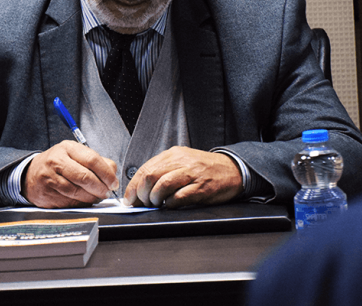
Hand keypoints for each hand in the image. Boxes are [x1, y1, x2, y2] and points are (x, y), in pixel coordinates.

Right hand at [23, 140, 118, 207]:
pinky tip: (85, 201)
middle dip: (100, 188)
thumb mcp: (75, 155)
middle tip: (107, 192)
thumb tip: (112, 174)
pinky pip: (69, 201)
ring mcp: (49, 177)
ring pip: (77, 191)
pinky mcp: (47, 193)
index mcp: (68, 148)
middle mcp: (57, 160)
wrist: (31, 174)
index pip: (92, 159)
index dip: (106, 173)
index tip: (113, 182)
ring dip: (92, 197)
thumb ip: (96, 162)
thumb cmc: (58, 164)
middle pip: (85, 177)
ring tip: (97, 197)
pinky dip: (81, 203)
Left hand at [123, 146, 243, 207]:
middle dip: (142, 194)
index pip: (144, 169)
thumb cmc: (204, 169)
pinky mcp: (201, 187)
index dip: (133, 187)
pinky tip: (170, 206)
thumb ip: (163, 171)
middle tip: (143, 204)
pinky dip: (170, 204)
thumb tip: (140, 189)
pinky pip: (180, 197)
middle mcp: (180, 161)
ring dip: (155, 199)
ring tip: (157, 204)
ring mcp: (191, 174)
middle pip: (150, 176)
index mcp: (172, 155)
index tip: (129, 199)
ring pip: (162, 185)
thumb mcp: (182, 163)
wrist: (232, 169)